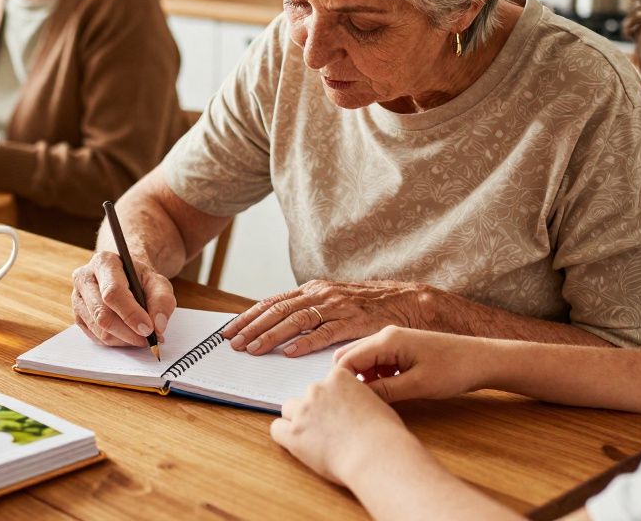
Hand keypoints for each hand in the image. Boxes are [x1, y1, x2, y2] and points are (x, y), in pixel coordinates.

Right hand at [71, 251, 175, 347]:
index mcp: (104, 263)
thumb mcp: (158, 282)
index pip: (113, 292)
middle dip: (129, 332)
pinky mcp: (77, 316)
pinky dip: (116, 342)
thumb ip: (162, 301)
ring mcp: (77, 298)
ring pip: (99, 330)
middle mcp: (85, 278)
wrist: (125, 277)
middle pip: (102, 314)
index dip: (131, 314)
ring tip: (141, 337)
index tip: (148, 329)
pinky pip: (96, 338)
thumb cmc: (140, 279)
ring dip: (124, 339)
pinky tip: (128, 335)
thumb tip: (157, 326)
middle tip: (149, 339)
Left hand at [221, 279, 436, 356]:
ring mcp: (338, 306)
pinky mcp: (355, 321)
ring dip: (272, 336)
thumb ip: (310, 314)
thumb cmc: (370, 307)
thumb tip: (280, 332)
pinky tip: (290, 352)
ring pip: (297, 320)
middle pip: (278, 310)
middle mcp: (322, 294)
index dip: (249, 317)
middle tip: (234, 343)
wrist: (411, 301)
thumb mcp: (335, 304)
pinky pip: (326, 332)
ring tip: (254, 350)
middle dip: (252, 327)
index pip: (273, 303)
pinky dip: (306, 342)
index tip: (229, 331)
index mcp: (314, 290)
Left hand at [271, 365, 408, 484]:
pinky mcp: (294, 434)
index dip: (332, 399)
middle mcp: (317, 390)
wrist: (377, 454)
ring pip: (289, 409)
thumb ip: (359, 398)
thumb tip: (357, 407)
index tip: (339, 412)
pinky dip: (285, 436)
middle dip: (316, 410)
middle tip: (330, 428)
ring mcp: (303, 411)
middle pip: (308, 395)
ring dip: (299, 420)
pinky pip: (277, 429)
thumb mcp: (376, 404)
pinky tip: (298, 445)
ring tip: (316, 438)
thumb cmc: (385, 433)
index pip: (326, 383)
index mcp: (339, 378)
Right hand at [333, 326, 492, 403]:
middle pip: (351, 358)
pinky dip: (377, 378)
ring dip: (365, 381)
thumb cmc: (454, 370)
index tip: (342, 406)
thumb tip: (355, 400)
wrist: (483, 360)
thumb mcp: (417, 385)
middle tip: (356, 405)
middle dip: (350, 381)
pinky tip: (388, 394)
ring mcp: (394, 341)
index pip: (347, 360)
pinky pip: (378, 363)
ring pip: (365, 362)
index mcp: (386, 340)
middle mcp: (386, 336)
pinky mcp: (402, 349)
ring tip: (374, 403)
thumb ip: (384, 391)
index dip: (341, 383)